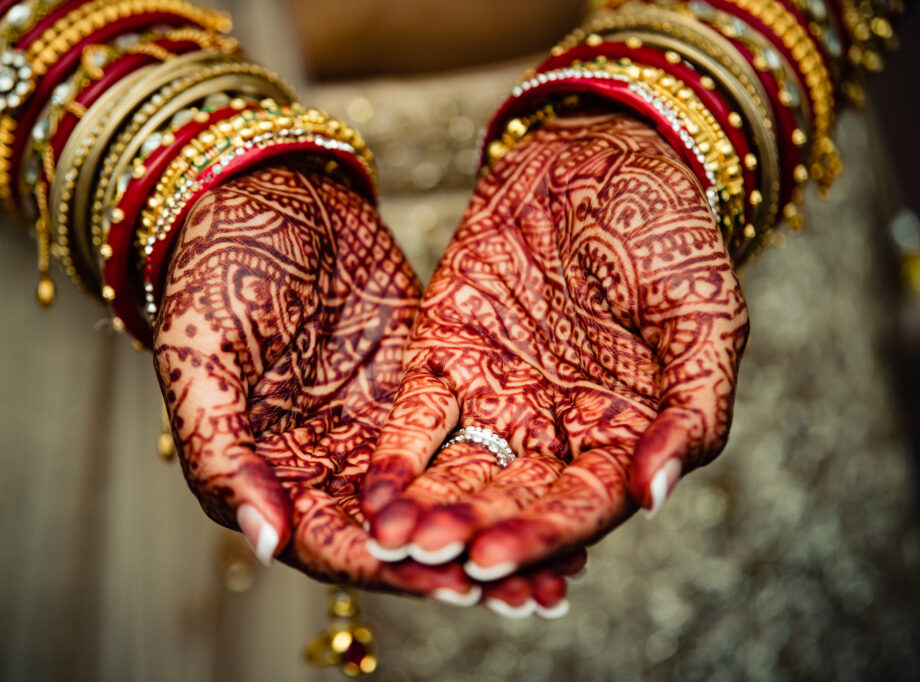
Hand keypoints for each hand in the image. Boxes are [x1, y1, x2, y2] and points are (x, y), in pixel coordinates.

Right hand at [152, 164, 577, 609]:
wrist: (270, 194)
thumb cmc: (216, 269)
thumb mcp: (200, 358)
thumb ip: (221, 452)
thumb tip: (266, 543)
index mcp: (269, 473)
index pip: (334, 544)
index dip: (394, 570)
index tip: (457, 587)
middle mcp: (327, 464)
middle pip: (400, 538)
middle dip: (464, 569)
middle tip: (536, 594)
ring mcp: (376, 429)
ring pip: (440, 500)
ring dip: (494, 534)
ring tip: (564, 568)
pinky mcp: (418, 390)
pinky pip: (465, 441)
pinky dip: (506, 472)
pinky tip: (559, 491)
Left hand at [361, 113, 748, 582]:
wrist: (599, 158)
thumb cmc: (668, 236)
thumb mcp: (705, 321)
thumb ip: (693, 411)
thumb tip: (654, 496)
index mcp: (622, 434)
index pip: (582, 505)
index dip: (541, 537)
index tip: (495, 562)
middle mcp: (555, 430)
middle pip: (511, 499)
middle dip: (471, 532)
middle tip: (431, 560)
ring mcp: (497, 396)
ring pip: (459, 469)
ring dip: (426, 509)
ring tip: (391, 539)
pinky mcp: (447, 357)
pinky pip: (418, 417)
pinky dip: (397, 455)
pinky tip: (375, 491)